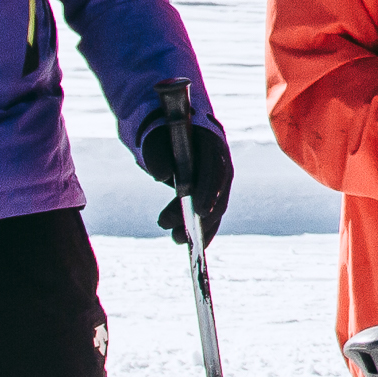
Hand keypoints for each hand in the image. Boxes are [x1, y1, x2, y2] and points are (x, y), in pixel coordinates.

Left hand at [143, 114, 234, 244]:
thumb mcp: (156, 140)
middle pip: (218, 194)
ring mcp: (219, 179)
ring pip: (216, 208)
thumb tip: (161, 175)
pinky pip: (212, 214)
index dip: (209, 191)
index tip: (199, 211)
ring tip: (177, 239)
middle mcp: (221, 163)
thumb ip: (157, 153)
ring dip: (201, 228)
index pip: (215, 170)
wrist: (172, 132)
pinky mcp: (212, 192)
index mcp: (212, 143)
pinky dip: (204, 230)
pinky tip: (191, 243)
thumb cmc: (163, 135)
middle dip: (201, 218)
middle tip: (178, 233)